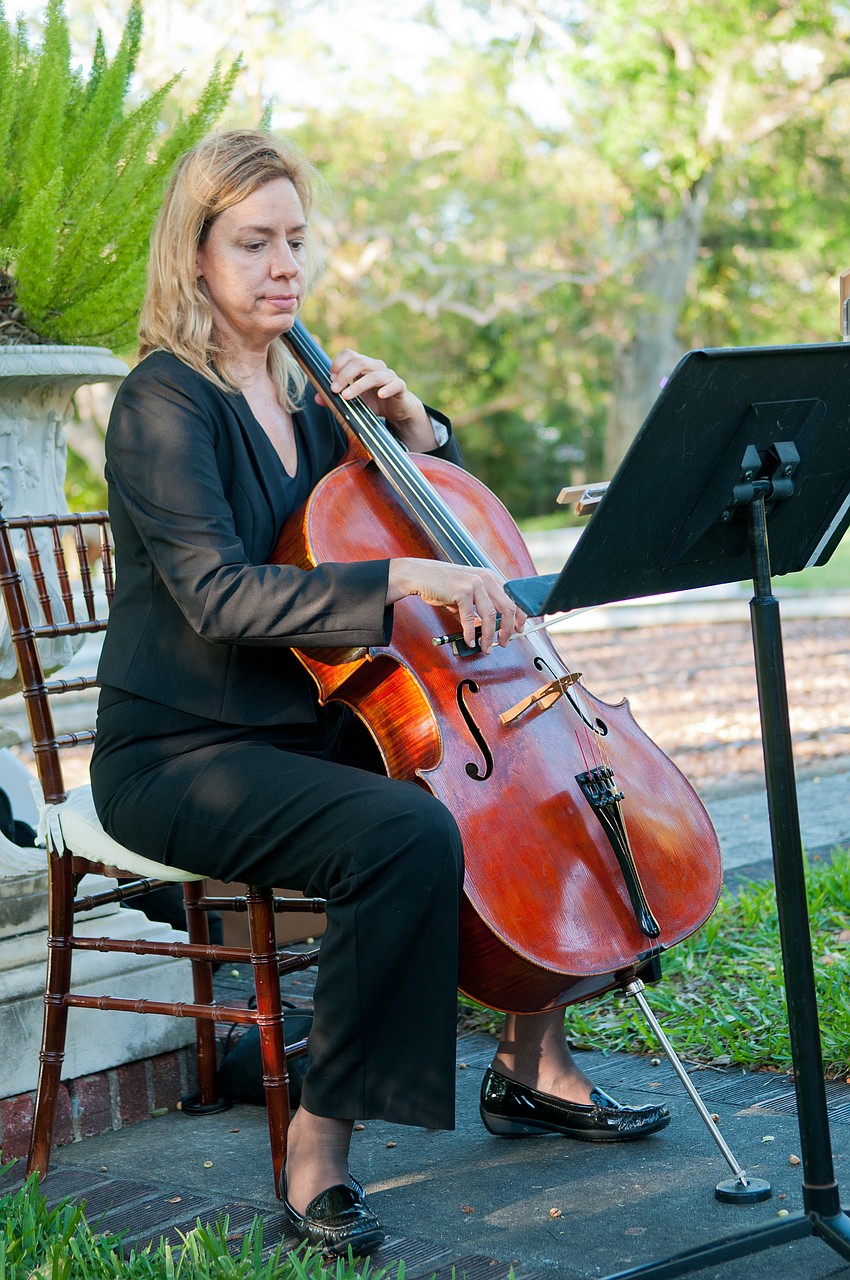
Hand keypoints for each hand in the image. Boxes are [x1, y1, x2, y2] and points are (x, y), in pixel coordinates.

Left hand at [321, 348, 437, 450]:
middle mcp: (375, 366)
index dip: (338, 364)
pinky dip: (388, 389)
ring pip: (374, 375)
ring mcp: (389, 375)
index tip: (329, 379)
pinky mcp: (400, 386)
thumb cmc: (374, 402)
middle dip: (344, 375)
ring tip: (347, 397)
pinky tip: (381, 395)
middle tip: (334, 389)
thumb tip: (317, 398)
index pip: (349, 354)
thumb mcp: (353, 401)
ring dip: (358, 386)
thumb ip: (335, 399)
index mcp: (363, 365)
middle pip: (359, 362)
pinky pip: (395, 384)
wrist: (397, 410)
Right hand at [386, 558, 525, 653]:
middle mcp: (486, 578)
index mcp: (490, 577)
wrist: (420, 576)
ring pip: (490, 616)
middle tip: (504, 642)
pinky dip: (470, 634)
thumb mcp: (465, 595)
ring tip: (486, 647)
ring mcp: (475, 583)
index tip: (519, 629)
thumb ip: (476, 610)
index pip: (513, 597)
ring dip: (489, 636)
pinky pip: (470, 619)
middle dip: (507, 629)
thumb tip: (484, 630)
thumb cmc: (442, 585)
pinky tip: (469, 641)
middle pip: (507, 607)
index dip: (520, 616)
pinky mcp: (462, 591)